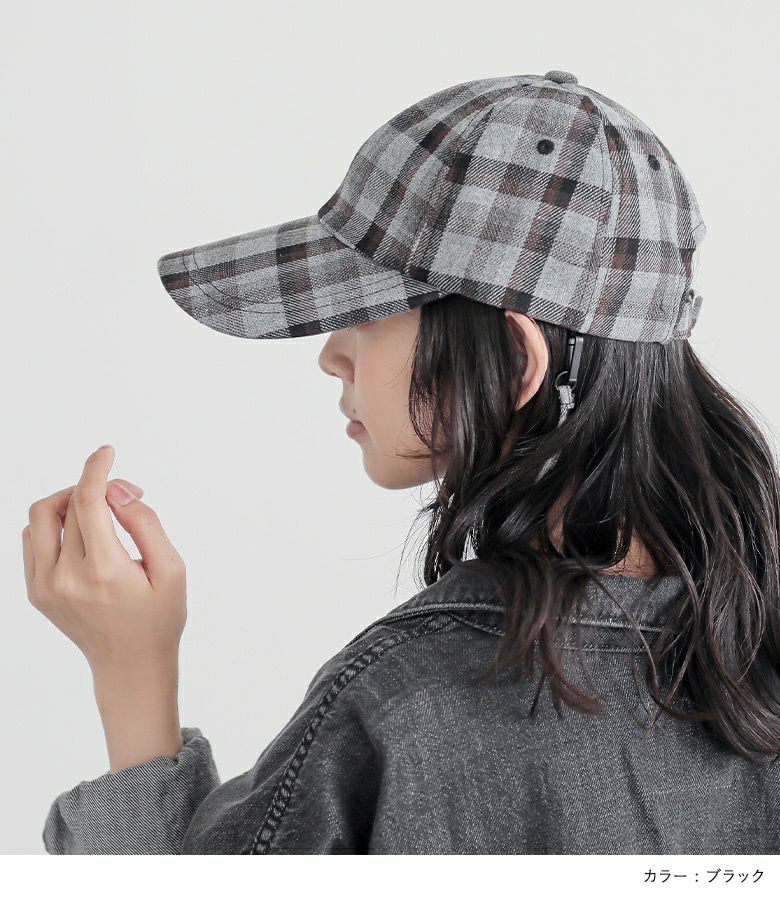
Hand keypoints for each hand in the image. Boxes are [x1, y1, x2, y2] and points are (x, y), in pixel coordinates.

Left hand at [22, 444, 186, 675]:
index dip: (97, 468)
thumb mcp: (172, 569)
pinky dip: (54, 525)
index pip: (88, 501)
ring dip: (68, 503)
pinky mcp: (35, 592)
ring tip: (99, 514)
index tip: (107, 452)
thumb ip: (146, 523)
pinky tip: (81, 536)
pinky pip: (32, 539)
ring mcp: (44, 586)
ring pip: (40, 518)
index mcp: (103, 571)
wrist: (129, 666)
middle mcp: (65, 578)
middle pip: (63, 504)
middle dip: (92, 488)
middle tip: (121, 499)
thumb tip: (117, 491)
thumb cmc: (158, 618)